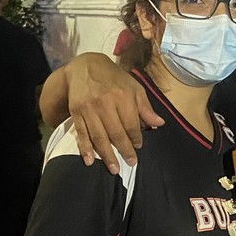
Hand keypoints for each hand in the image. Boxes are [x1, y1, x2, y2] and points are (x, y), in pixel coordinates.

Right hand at [64, 53, 163, 172]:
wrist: (85, 66)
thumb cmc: (114, 79)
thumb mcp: (134, 88)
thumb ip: (145, 107)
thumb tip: (159, 124)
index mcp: (122, 96)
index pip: (131, 123)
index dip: (136, 138)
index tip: (138, 146)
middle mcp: (104, 103)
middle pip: (116, 132)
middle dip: (124, 150)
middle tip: (131, 163)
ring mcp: (88, 108)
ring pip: (98, 136)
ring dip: (106, 155)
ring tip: (114, 169)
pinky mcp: (76, 112)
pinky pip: (81, 133)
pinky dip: (85, 148)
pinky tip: (89, 161)